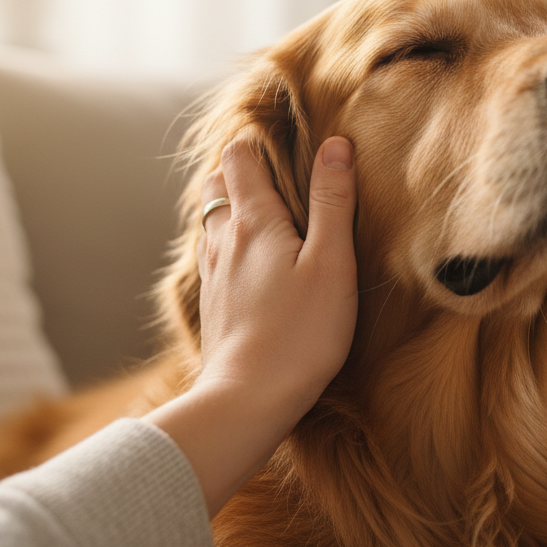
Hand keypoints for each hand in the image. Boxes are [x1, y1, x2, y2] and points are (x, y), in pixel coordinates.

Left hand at [194, 136, 358, 416]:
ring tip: (264, 218)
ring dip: (230, 210)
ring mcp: (213, 276)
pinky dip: (228, 247)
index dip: (256, 144)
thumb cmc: (301, 334)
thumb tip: (336, 145)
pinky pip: (212, 259)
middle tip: (275, 178)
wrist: (248, 401)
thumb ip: (333, 203)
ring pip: (210, 223)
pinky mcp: (212, 307)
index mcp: (254, 223)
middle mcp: (224, 242)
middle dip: (239, 173)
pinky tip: (250, 266)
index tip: (285, 145)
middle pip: (215, 185)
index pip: (239, 159)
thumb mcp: (331, 263)